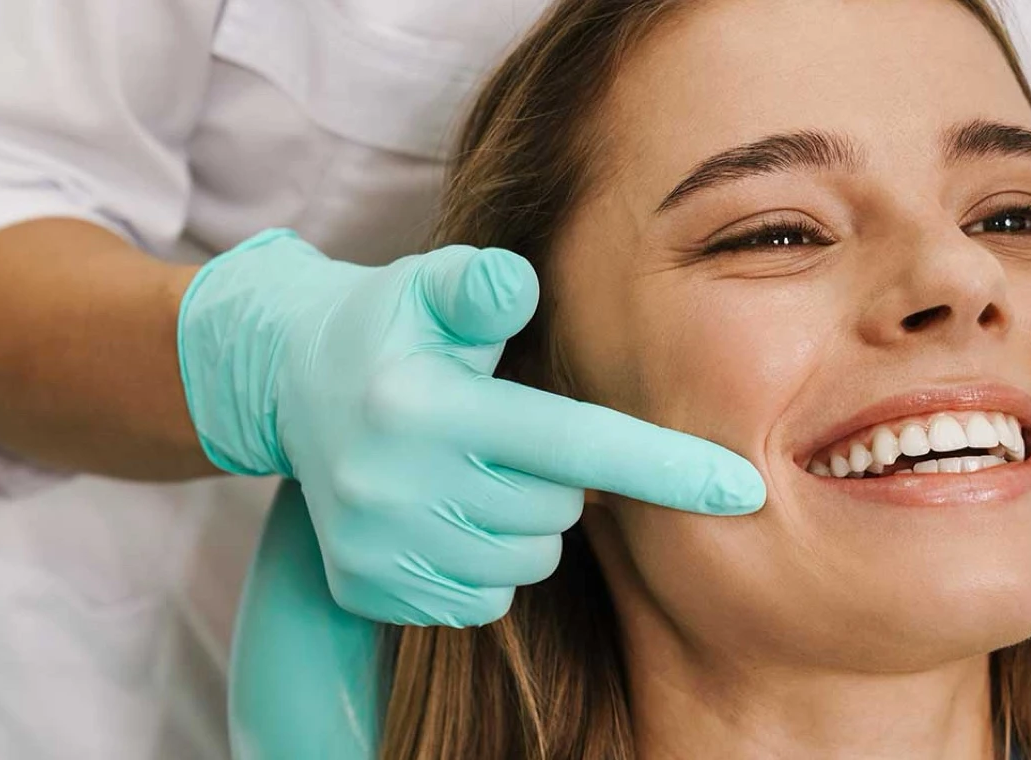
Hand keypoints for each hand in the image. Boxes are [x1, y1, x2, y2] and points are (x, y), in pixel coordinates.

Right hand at [178, 230, 764, 626]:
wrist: (285, 382)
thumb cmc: (392, 325)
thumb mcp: (429, 286)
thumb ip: (482, 285)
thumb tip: (519, 282)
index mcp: (424, 408)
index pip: (573, 446)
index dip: (666, 467)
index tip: (744, 490)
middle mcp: (395, 487)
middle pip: (556, 510)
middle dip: (560, 476)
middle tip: (511, 430)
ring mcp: (380, 549)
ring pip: (526, 563)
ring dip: (524, 522)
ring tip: (475, 467)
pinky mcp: (369, 590)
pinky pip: (481, 600)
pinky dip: (484, 563)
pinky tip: (447, 511)